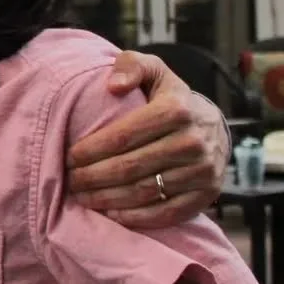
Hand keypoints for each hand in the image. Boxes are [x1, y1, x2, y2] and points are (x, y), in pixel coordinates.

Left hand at [66, 50, 229, 227]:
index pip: (123, 135)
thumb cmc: (170, 97)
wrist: (214, 126)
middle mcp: (192, 141)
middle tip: (71, 181)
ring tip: (83, 197)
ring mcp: (202, 171)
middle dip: (93, 177)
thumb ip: (131, 65)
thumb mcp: (154, 70)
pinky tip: (110, 214)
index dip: (92, 150)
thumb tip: (113, 85)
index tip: (69, 157)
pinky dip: (135, 217)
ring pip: (144, 192)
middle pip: (130, 167)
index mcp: (176, 109)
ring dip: (107, 199)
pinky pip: (165, 212)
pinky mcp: (206, 195)